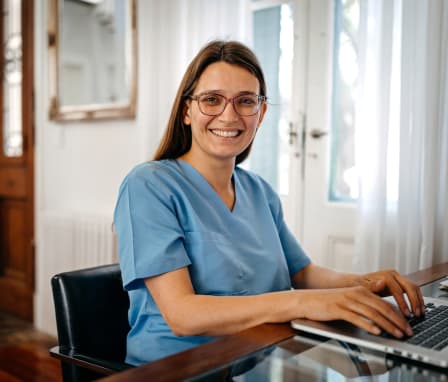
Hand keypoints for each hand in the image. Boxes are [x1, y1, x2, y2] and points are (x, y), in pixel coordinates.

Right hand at [299, 286, 413, 337]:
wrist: (306, 301)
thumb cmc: (328, 303)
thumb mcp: (349, 300)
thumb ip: (365, 303)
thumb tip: (382, 310)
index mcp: (360, 290)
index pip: (385, 303)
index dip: (398, 315)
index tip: (407, 326)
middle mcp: (355, 293)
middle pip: (382, 307)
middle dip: (397, 321)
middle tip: (407, 332)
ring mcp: (346, 301)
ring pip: (372, 313)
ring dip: (387, 325)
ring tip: (397, 334)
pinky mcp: (338, 309)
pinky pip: (356, 317)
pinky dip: (368, 325)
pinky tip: (376, 331)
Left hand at [355, 270, 425, 317]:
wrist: (358, 283)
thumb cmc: (358, 287)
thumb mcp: (362, 288)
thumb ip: (372, 286)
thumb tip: (382, 283)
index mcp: (384, 275)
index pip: (398, 290)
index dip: (403, 303)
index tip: (406, 315)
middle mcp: (393, 274)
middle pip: (410, 286)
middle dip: (415, 302)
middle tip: (417, 315)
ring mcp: (398, 277)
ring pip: (414, 287)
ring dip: (419, 301)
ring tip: (420, 314)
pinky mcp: (400, 282)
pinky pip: (413, 289)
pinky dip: (417, 299)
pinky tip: (418, 309)